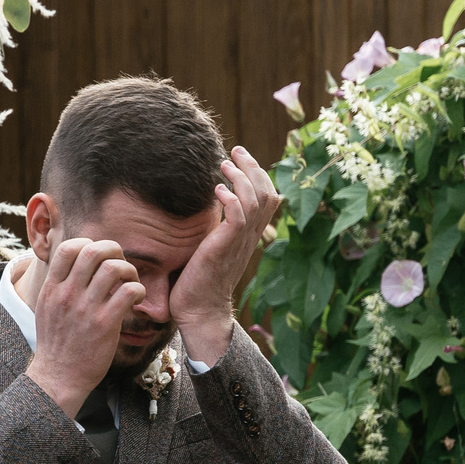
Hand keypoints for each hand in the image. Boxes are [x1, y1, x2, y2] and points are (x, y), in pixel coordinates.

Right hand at [26, 236, 143, 415]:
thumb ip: (58, 286)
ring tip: (130, 282)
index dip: (88, 244)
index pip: (69, 247)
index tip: (98, 258)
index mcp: (52, 288)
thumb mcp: (46, 309)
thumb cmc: (56, 344)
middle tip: (119, 264)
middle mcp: (68, 294)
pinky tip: (136, 299)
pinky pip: (129, 292)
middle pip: (93, 251)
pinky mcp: (104, 324)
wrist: (57, 377)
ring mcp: (86, 309)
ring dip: (129, 270)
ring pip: (114, 267)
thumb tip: (73, 263)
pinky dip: (138, 290)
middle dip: (113, 250)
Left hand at [174, 145, 280, 365]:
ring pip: (256, 200)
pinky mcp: (224, 248)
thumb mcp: (210, 248)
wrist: (198, 312)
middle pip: (267, 192)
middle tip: (235, 151)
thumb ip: (215, 229)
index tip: (239, 157)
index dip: (257, 173)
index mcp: (248, 235)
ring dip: (240, 177)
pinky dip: (231, 198)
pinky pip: (238, 217)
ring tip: (223, 165)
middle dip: (252, 167)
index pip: (267, 197)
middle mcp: (249, 236)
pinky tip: (217, 190)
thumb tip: (206, 210)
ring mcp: (239, 242)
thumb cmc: (197, 283)